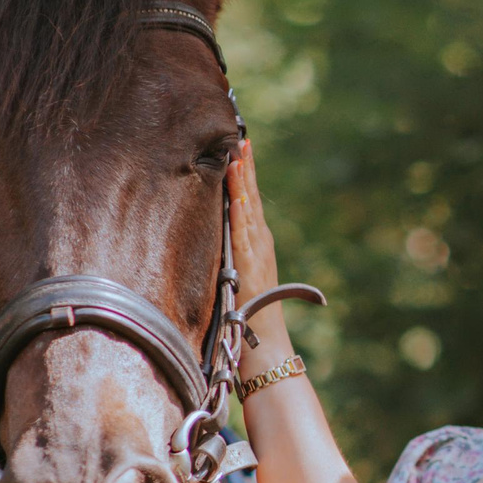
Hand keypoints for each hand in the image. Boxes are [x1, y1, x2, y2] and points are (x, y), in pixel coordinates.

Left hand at [226, 142, 294, 374]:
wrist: (266, 345)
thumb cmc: (248, 318)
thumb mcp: (237, 280)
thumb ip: (230, 259)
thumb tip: (215, 244)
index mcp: (257, 244)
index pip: (249, 201)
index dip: (246, 175)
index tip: (242, 147)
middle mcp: (261, 243)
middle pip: (252, 198)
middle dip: (247, 168)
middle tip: (243, 138)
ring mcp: (257, 252)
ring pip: (249, 209)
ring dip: (243, 181)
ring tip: (238, 154)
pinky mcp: (249, 264)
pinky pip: (243, 232)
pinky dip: (240, 211)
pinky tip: (237, 193)